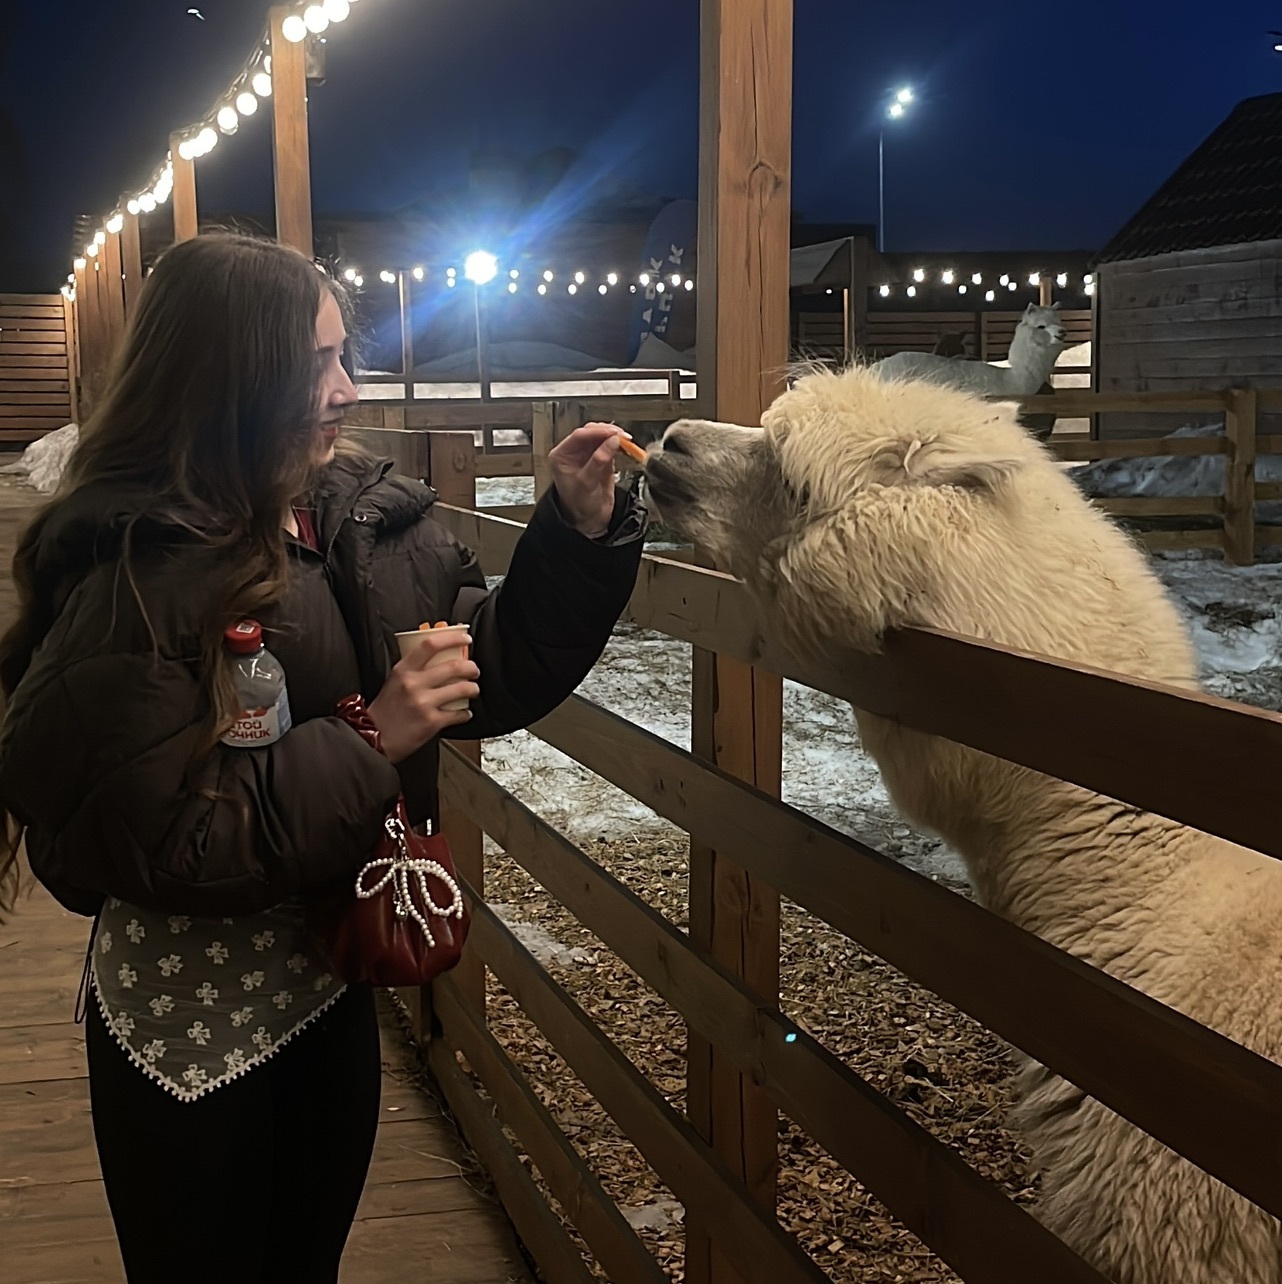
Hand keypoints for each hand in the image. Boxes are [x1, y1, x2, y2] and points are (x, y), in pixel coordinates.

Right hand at [366, 631, 480, 763]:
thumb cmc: (385, 709)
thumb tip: (438, 654)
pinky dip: (466, 714)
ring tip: (473, 690)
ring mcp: (423, 703)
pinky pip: (458, 714)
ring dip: (473, 688)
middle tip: (474, 670)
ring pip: (461, 689)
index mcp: (403, 670)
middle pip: (453, 666)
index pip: (431, 645)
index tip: (465, 639)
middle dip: (471, 667)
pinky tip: (465, 713)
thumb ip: (414, 668)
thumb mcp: (394, 680)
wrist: (373, 738)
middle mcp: (413, 684)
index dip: (453, 639)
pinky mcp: (431, 722)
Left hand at [549, 423, 629, 536]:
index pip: (580, 436)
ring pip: (602, 437)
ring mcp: (587, 454)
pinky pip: (610, 446)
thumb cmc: (579, 505)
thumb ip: (598, 461)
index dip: (598, 432)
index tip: (613, 433)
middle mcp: (573, 452)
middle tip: (623, 437)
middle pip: (591, 432)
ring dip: (615, 437)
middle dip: (608, 432)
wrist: (589, 519)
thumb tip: (612, 442)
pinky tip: (626, 447)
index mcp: (562, 455)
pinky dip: (619, 445)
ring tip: (626, 441)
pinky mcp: (601, 458)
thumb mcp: (586, 483)